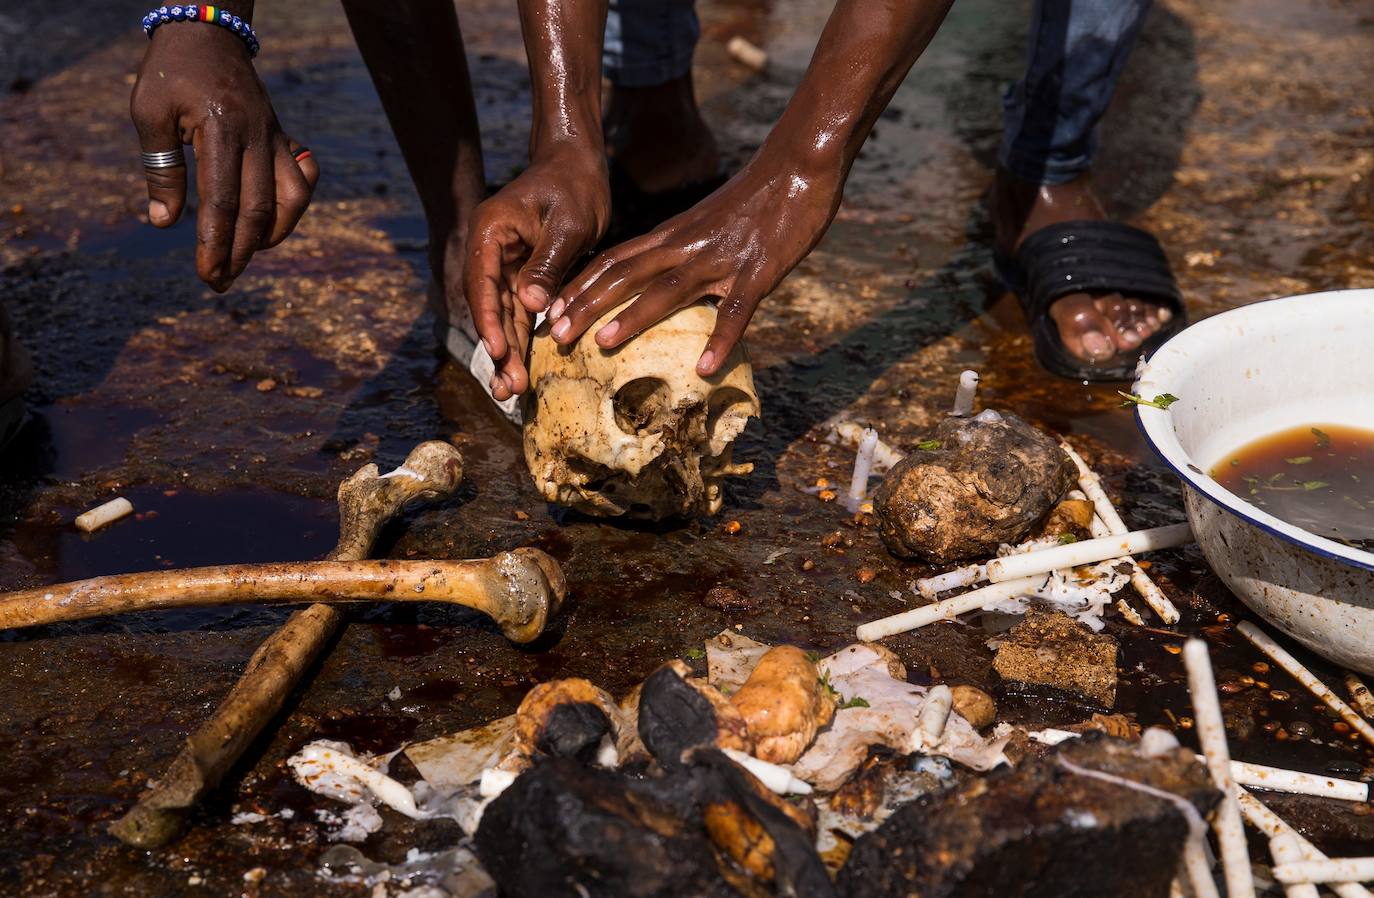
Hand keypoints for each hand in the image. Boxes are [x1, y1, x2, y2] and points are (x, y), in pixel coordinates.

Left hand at [129, 23, 318, 291]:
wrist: (209, 33)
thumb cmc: (172, 72)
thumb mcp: (149, 113)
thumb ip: (161, 168)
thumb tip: (165, 223)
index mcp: (221, 129)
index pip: (222, 201)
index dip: (215, 244)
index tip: (206, 274)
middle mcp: (256, 136)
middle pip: (257, 209)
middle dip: (240, 253)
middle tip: (220, 283)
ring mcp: (275, 137)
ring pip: (292, 199)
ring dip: (273, 235)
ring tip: (247, 255)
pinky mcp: (283, 137)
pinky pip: (303, 179)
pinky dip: (294, 207)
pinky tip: (272, 220)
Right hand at [464, 145, 609, 399]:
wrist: (578, 166)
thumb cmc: (573, 186)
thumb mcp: (566, 224)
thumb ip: (547, 264)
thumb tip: (530, 305)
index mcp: (490, 232)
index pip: (483, 285)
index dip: (490, 322)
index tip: (498, 353)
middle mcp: (491, 251)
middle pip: (490, 308)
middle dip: (499, 350)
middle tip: (507, 389)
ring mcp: (505, 265)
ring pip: (505, 315)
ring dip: (509, 352)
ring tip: (513, 391)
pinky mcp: (523, 275)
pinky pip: (521, 312)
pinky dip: (523, 338)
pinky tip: (523, 368)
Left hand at [547, 155, 843, 374]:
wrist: (799, 163)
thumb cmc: (757, 196)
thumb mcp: (706, 222)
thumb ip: (683, 248)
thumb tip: (664, 280)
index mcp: (672, 235)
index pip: (614, 261)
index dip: (579, 286)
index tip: (549, 310)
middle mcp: (686, 245)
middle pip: (625, 275)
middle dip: (586, 305)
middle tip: (553, 335)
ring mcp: (720, 259)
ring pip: (667, 289)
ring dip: (633, 316)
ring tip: (602, 344)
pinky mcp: (758, 271)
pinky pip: (736, 310)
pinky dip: (721, 339)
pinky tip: (706, 368)